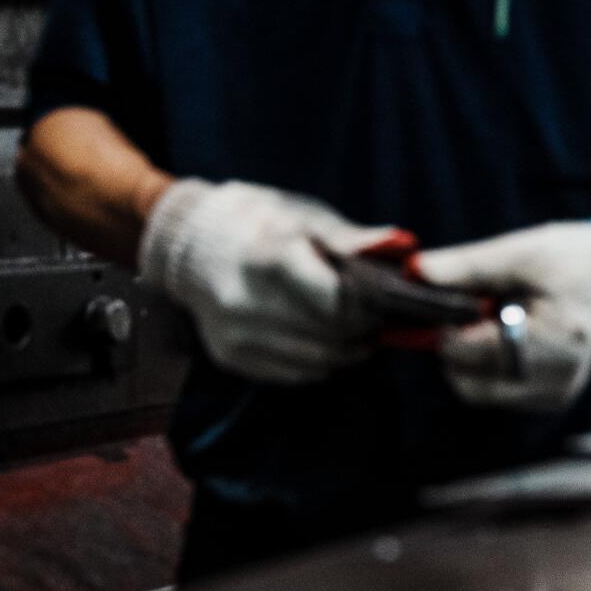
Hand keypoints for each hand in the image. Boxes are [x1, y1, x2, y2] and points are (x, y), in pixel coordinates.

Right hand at [138, 179, 409, 384]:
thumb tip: (401, 244)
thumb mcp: (305, 216)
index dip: (370, 306)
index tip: (386, 301)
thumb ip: (352, 238)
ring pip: (317, 361)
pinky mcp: (230, 355)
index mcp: (268, 257)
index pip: (338, 301)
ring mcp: (234, 332)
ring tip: (362, 333)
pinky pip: (294, 374)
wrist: (189, 242)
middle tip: (381, 320)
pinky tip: (331, 343)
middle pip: (331, 333)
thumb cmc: (263, 223)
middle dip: (365, 330)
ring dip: (348, 351)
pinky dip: (321, 363)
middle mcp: (244, 299)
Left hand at [413, 219, 590, 415]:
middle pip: (472, 383)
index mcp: (561, 339)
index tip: (448, 306)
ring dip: (469, 360)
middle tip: (471, 313)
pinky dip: (486, 368)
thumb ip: (465, 265)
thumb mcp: (518, 251)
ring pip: (479, 392)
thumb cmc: (567, 260)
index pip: (478, 354)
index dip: (449, 331)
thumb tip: (414, 272)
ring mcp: (558, 395)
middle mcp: (562, 378)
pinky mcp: (552, 401)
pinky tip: (506, 339)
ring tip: (493, 322)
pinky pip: (496, 393)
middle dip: (458, 349)